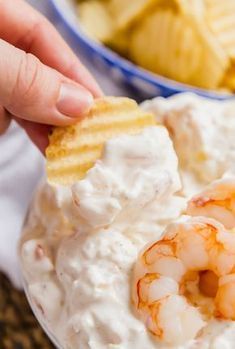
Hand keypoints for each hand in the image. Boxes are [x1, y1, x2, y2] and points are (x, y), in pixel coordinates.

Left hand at [0, 0, 101, 151]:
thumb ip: (28, 78)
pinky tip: (51, 148)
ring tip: (76, 147)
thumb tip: (80, 103)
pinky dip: (35, 134)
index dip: (71, 68)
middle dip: (64, 102)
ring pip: (27, 100)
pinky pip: (13, 119)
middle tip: (92, 130)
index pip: (39, 35)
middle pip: (38, 71)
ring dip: (52, 125)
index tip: (97, 103)